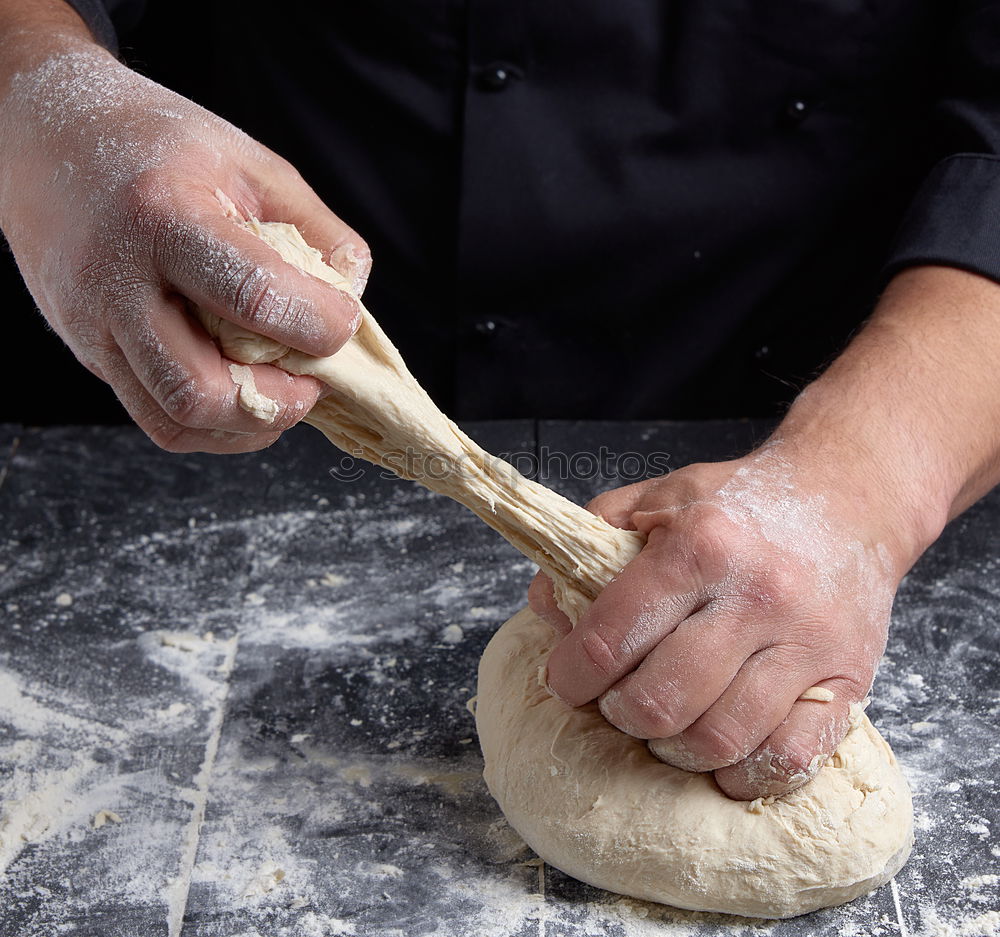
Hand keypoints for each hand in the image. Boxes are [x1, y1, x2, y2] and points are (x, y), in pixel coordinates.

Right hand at [0, 40, 368, 451]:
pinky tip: (247, 399)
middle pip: (201, 390)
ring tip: (284, 394)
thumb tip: (353, 297)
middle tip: (312, 380)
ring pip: (176, 421)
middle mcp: (120, 282)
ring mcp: (98, 327)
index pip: (253, 297)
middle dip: (279, 402)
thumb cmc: (159, 147)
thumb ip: (316, 230)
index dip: (318, 324)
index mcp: (165, 216)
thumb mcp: (251, 163)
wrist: (45, 141)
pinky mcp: (92, 354)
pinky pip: (157, 419)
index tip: (342, 323)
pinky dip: (216, 427)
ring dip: (249, 426)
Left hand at [531, 442, 908, 799]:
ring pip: (719, 739)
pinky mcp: (849, 681)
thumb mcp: (660, 496)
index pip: (610, 637)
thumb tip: (548, 606)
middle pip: (660, 701)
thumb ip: (594, 541)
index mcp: (701, 546)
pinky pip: (791, 759)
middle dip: (620, 714)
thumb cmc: (742, 502)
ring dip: (674, 749)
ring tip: (665, 725)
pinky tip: (722, 753)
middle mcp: (757, 595)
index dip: (571, 674)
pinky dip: (744, 775)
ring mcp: (807, 643)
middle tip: (617, 702)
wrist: (849, 498)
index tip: (565, 680)